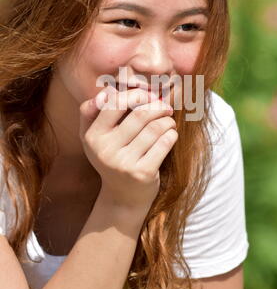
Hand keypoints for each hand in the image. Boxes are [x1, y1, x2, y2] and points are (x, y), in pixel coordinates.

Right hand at [79, 85, 177, 212]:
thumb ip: (93, 111)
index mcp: (92, 136)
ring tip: (168, 121)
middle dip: (157, 106)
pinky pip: (164, 142)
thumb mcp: (95, 137)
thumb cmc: (112, 157)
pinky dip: (171, 134)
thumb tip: (105, 91)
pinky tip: (170, 135)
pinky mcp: (143, 173)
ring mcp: (124, 163)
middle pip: (140, 114)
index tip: (147, 97)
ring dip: (167, 120)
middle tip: (165, 107)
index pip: (114, 103)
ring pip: (155, 127)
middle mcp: (105, 150)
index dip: (135, 95)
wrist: (122, 197)